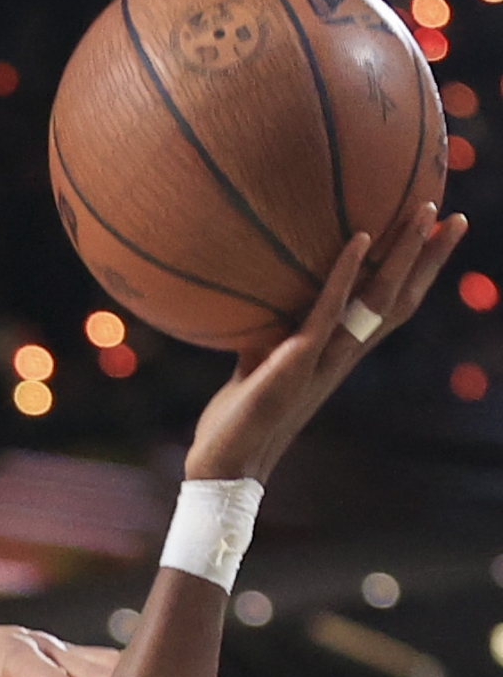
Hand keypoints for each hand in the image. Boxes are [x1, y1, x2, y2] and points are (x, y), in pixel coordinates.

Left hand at [187, 200, 467, 482]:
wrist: (226, 464)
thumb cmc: (240, 417)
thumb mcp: (260, 366)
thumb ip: (272, 336)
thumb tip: (262, 305)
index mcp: (338, 355)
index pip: (390, 308)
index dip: (416, 276)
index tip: (437, 237)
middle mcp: (342, 356)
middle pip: (399, 299)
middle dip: (428, 257)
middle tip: (451, 214)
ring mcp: (324, 359)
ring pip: (378, 300)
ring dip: (403, 254)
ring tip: (422, 212)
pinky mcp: (296, 362)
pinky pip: (326, 311)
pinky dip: (342, 274)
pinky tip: (357, 239)